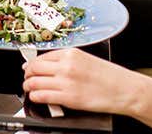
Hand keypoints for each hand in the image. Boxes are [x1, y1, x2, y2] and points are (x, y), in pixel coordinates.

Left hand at [22, 48, 151, 117]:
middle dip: (27, 74)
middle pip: (35, 68)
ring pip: (35, 82)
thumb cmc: (110, 77)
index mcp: (71, 53)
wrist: (125, 90)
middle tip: (26, 79)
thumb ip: (68, 61)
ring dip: (28, 86)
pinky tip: (36, 97)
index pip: (42, 57)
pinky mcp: (68, 97)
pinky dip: (35, 97)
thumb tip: (51, 66)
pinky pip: (42, 95)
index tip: (29, 68)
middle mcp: (66, 65)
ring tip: (28, 89)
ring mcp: (66, 81)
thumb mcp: (87, 60)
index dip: (32, 64)